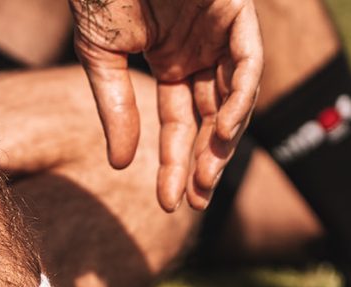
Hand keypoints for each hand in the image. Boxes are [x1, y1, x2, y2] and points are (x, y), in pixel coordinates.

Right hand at [69, 0, 262, 210]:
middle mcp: (199, 52)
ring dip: (223, 142)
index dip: (173, 163)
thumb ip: (115, 109)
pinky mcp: (235, 11)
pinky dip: (239, 98)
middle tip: (196, 202)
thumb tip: (121, 166)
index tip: (168, 203)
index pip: (178, 123)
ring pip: (234, 99)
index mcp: (170, 61)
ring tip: (206, 179)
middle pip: (210, 119)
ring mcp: (219, 32)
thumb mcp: (102, 57)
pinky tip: (223, 132)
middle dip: (204, 162)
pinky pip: (248, 63)